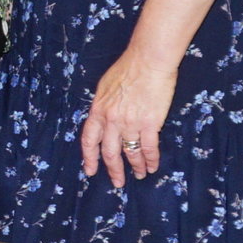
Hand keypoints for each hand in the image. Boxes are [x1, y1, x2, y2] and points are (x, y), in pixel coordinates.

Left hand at [82, 49, 175, 185]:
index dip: (89, 157)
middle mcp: (111, 120)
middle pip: (110, 152)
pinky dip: (151, 160)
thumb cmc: (128, 68)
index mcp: (98, 110)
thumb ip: (103, 105)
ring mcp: (130, 123)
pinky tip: (153, 166)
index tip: (90, 170)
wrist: (149, 60)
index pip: (89, 140)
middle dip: (114, 170)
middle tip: (118, 182)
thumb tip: (102, 117)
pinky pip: (149, 148)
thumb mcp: (105, 87)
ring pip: (130, 153)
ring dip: (136, 167)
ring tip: (140, 175)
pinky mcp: (150, 123)